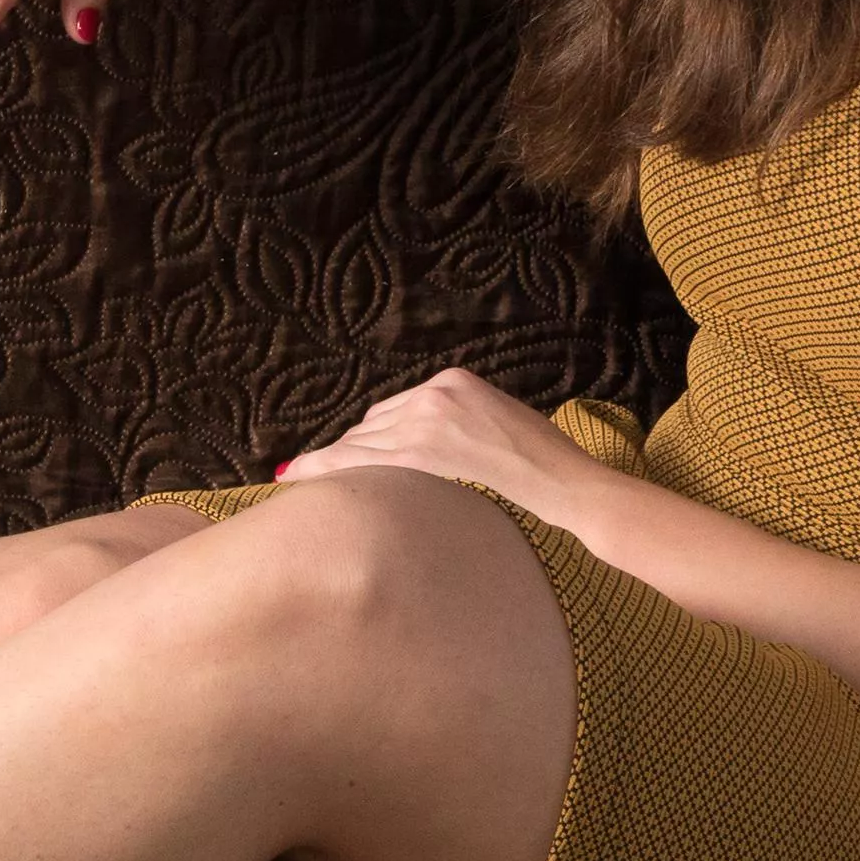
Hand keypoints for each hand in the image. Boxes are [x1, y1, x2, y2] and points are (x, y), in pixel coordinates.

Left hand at [274, 368, 613, 521]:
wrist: (563, 480)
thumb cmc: (540, 461)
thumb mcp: (495, 419)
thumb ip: (454, 422)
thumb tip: (415, 444)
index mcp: (452, 381)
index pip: (393, 409)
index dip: (366, 437)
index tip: (344, 450)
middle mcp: (434, 393)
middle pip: (373, 425)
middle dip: (348, 452)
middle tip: (311, 471)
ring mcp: (427, 419)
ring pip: (361, 443)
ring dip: (330, 462)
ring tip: (295, 475)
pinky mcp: (423, 450)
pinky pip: (361, 459)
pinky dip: (325, 467)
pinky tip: (295, 475)